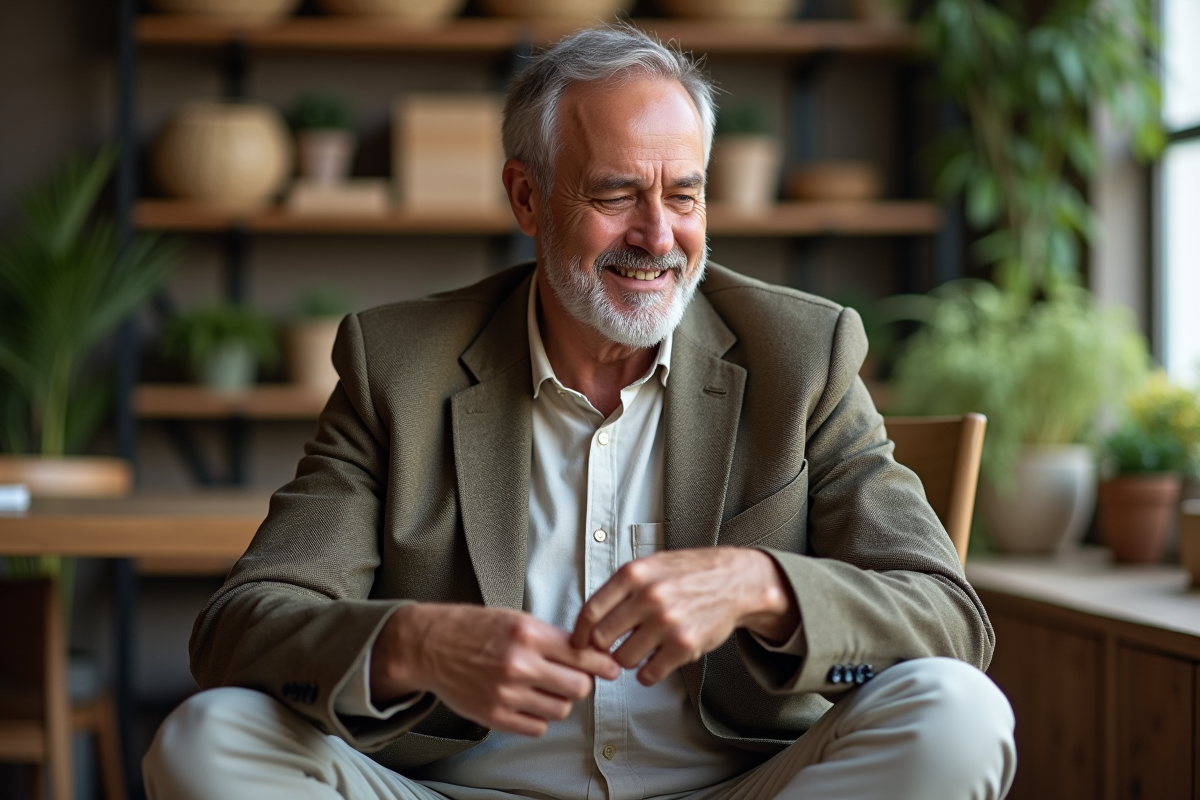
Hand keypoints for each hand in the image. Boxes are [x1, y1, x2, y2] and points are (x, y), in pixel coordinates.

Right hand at [370, 603, 619, 736]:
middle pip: (579, 687)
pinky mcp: (494, 716)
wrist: (430, 646)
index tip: (612, 667)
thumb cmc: (475, 629)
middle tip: (572, 677)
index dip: (603, 663)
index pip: (583, 655)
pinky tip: (528, 701)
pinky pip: (537, 727)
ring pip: (560, 709)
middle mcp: (519, 664)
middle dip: (581, 683)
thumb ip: (552, 638)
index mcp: (528, 634)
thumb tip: (591, 654)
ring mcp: (506, 693)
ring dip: (558, 700)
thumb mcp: (516, 619)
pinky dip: (538, 717)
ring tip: (543, 687)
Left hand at [570, 547, 797, 685]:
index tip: (580, 644)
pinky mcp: (684, 645)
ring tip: (643, 648)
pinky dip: (648, 673)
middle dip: (604, 648)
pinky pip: (649, 674)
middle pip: (602, 639)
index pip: (590, 612)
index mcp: (634, 574)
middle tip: (613, 648)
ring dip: (629, 659)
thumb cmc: (690, 573)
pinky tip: (656, 661)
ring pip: (624, 659)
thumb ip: (621, 587)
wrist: (736, 581)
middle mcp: (648, 597)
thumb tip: (589, 620)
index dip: (580, 634)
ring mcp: (667, 622)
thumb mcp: (651, 565)